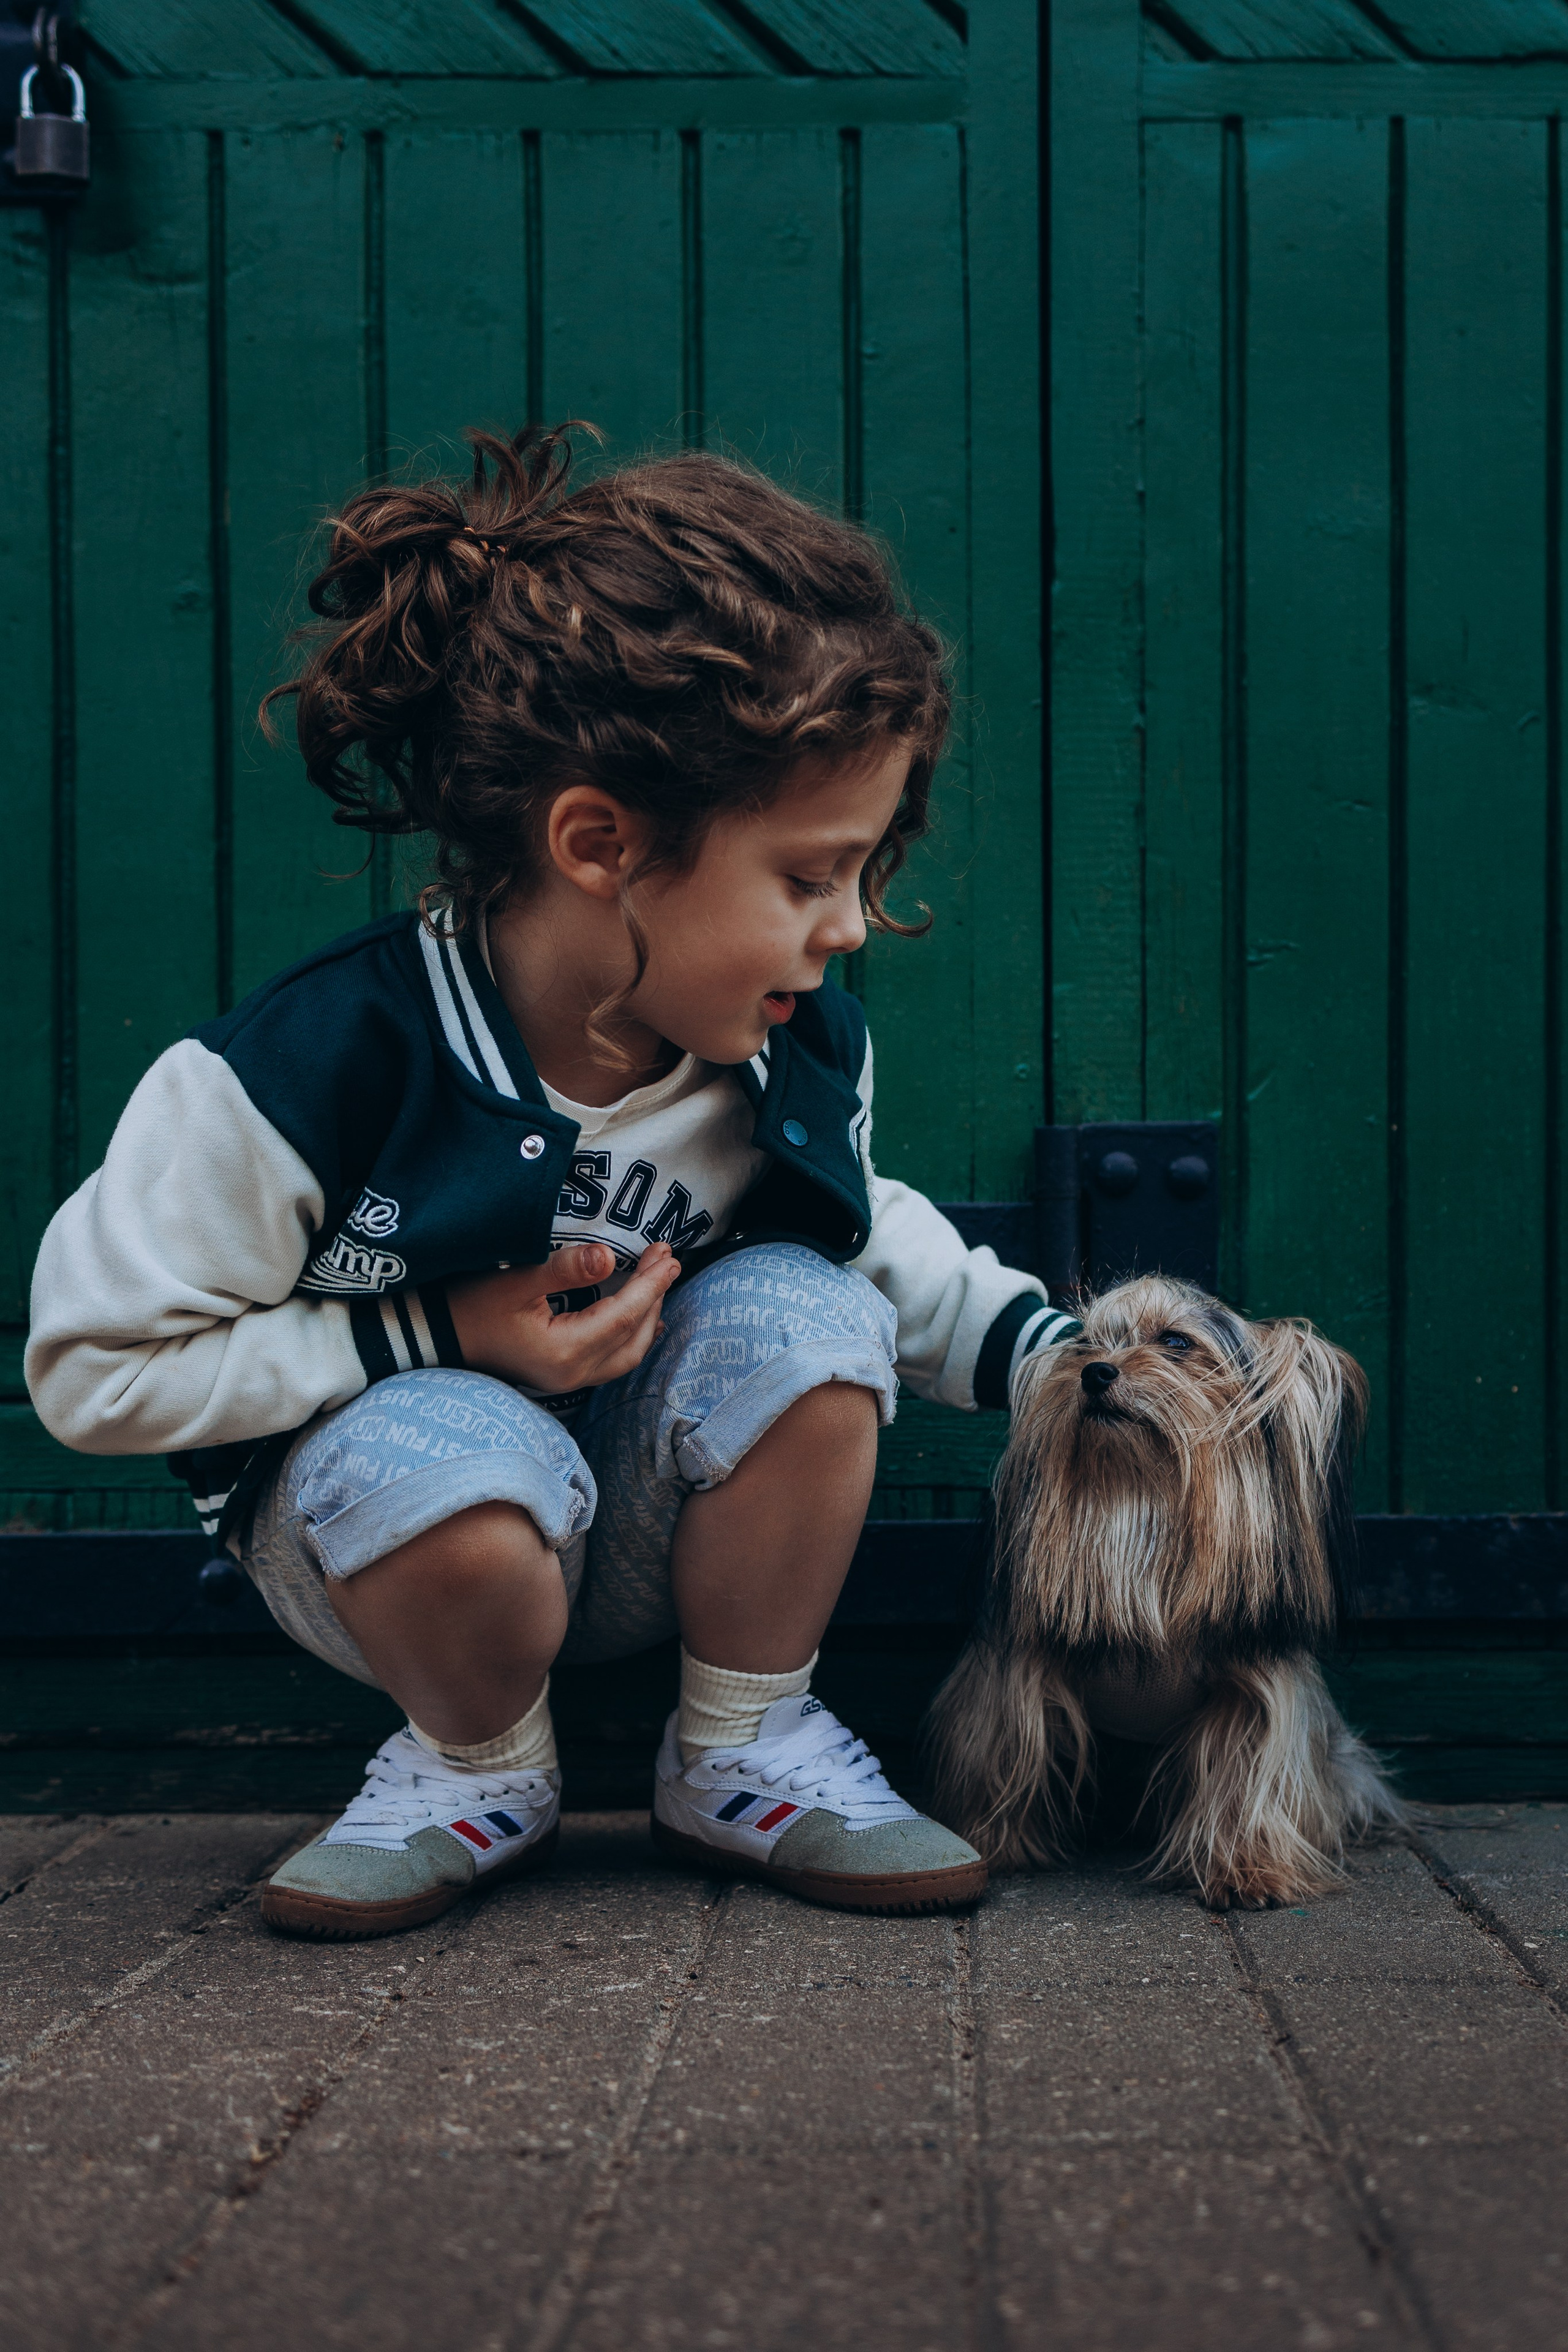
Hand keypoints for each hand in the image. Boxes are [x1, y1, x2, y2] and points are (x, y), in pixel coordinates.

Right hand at [446, 1242, 680, 1391]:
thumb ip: (566, 1268)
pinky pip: (612, 1359)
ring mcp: (568, 1379)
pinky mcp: (561, 1374)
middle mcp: (573, 1372)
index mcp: (566, 1350)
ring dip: (647, 1317)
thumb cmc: (472, 1304)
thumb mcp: (517, 1280)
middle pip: (634, 1336)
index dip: (650, 1284)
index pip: (624, 1315)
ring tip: (657, 1280)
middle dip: (655, 1296)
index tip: (668, 1254)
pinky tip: (638, 1315)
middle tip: (667, 1259)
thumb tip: (608, 1256)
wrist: (437, 1334)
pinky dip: (632, 1334)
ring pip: (627, 1353)